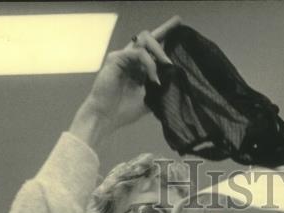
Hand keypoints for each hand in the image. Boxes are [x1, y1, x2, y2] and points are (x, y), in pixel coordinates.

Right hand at [70, 16, 180, 149]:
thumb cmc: (123, 111)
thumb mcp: (148, 100)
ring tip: (167, 65)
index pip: (152, 48)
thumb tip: (175, 81)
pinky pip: (138, 53)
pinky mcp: (116, 58)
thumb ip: (159, 89)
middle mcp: (131, 59)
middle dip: (164, 33)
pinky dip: (149, 63)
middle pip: (149, 37)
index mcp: (138, 68)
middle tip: (175, 39)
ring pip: (144, 39)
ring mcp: (123, 57)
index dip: (164, 35)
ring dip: (158, 51)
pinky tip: (153, 77)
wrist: (105, 118)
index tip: (178, 23)